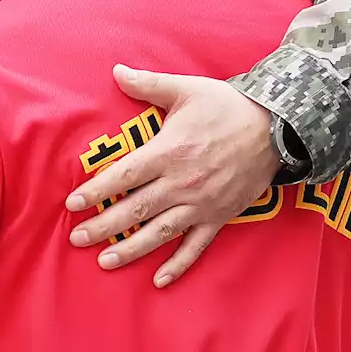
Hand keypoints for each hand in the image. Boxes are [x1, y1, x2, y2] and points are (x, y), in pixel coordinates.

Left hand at [65, 64, 278, 287]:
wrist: (277, 127)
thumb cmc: (227, 106)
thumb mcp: (187, 89)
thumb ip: (148, 84)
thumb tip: (116, 71)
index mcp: (169, 152)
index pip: (124, 175)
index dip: (97, 191)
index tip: (73, 204)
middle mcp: (182, 182)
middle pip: (136, 209)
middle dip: (104, 226)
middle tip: (77, 239)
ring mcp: (201, 203)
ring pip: (160, 232)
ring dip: (131, 249)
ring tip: (105, 261)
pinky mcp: (219, 216)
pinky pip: (196, 246)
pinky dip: (178, 265)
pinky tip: (159, 281)